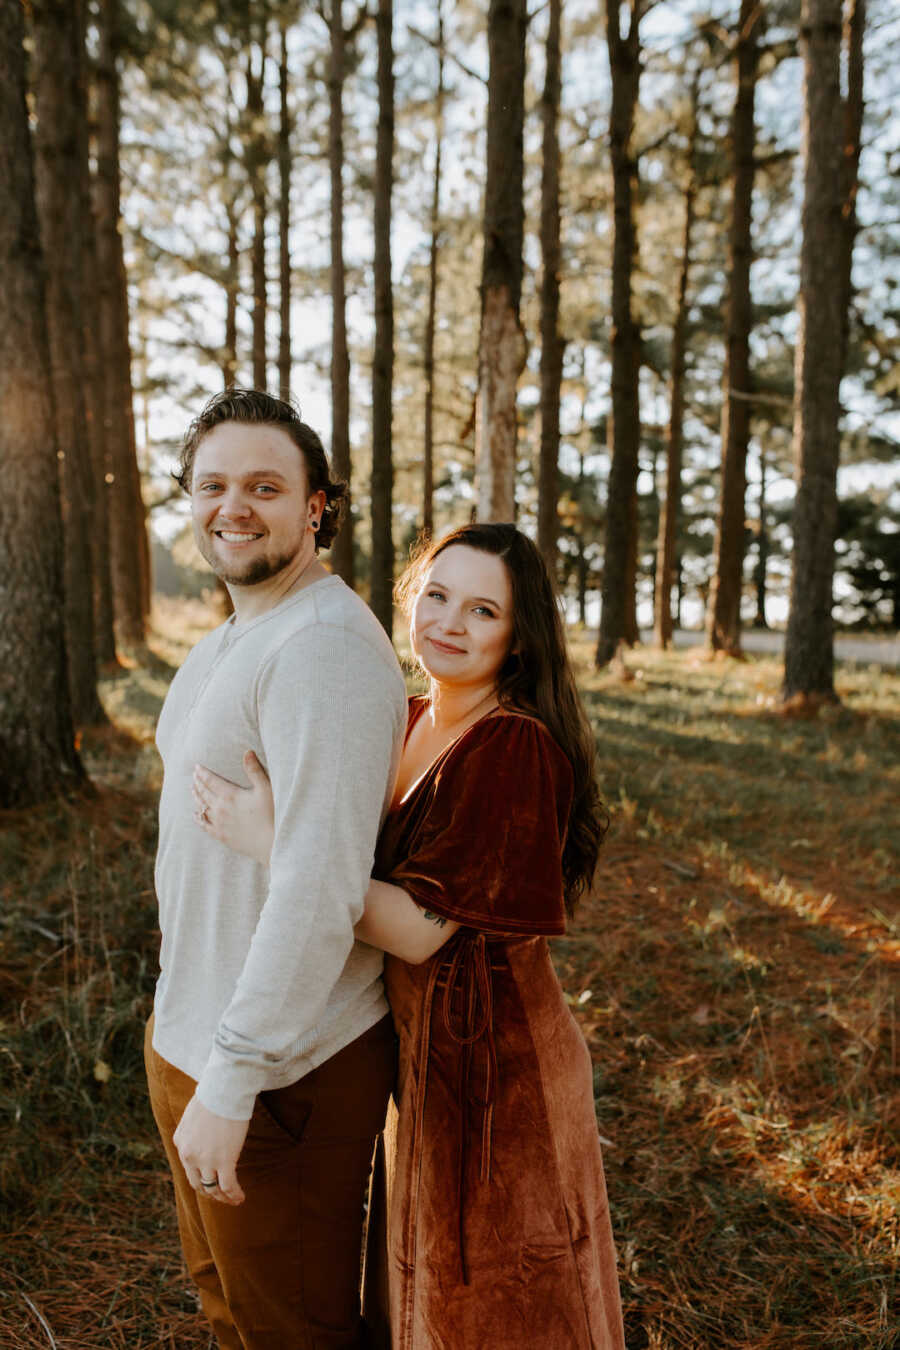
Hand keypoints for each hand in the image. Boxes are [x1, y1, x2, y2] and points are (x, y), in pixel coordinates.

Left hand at [173, 1093, 248, 1205]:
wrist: (223, 1091)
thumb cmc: (213, 1095)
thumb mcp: (193, 1115)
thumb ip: (193, 1130)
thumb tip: (202, 1136)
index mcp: (180, 1142)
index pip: (189, 1167)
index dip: (200, 1176)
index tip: (211, 1179)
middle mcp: (189, 1155)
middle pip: (198, 1183)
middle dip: (209, 1192)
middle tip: (219, 1195)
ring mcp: (206, 1161)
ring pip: (213, 1188)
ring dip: (223, 1197)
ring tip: (232, 1200)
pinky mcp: (224, 1161)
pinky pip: (228, 1186)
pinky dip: (234, 1194)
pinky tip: (240, 1198)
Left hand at [193, 751, 274, 865]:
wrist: (270, 842)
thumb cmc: (271, 814)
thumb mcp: (265, 789)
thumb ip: (255, 770)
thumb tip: (248, 752)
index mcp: (230, 795)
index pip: (211, 781)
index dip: (202, 773)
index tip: (196, 767)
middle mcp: (220, 808)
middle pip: (203, 793)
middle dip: (197, 782)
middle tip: (194, 776)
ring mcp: (219, 823)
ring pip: (202, 807)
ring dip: (196, 797)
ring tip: (193, 789)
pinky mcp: (221, 835)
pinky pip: (204, 825)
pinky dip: (198, 817)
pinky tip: (195, 814)